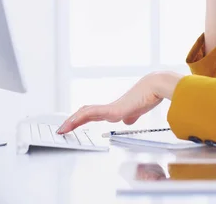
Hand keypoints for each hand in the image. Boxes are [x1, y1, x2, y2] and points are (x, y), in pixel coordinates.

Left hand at [56, 71, 182, 133]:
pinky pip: (94, 113)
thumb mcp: (137, 111)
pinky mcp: (114, 110)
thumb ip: (131, 116)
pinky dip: (82, 118)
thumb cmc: (148, 96)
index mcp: (114, 109)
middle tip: (61, 129)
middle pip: (85, 113)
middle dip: (72, 121)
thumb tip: (127, 120)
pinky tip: (74, 122)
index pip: (92, 114)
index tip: (72, 125)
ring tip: (63, 128)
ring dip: (73, 121)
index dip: (81, 119)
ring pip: (86, 113)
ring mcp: (111, 109)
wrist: (154, 87)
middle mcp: (110, 108)